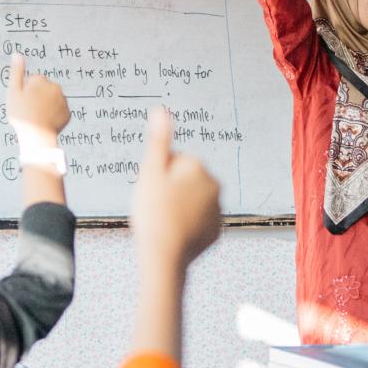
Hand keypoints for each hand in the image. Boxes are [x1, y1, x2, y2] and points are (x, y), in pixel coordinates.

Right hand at [6, 54, 68, 141]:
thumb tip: (17, 54)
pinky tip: (45, 121)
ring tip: (37, 116)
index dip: (26, 90)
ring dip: (46, 105)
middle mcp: (55, 87)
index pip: (33, 80)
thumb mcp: (13, 92)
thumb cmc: (22, 115)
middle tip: (30, 109)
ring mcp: (63, 100)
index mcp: (41, 80)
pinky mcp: (67, 113)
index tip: (23, 100)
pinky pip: (59, 110)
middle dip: (38, 95)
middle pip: (44, 88)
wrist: (37, 136)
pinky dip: (53, 114)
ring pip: (52, 99)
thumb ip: (16, 72)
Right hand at [130, 108, 221, 276]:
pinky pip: (198, 221)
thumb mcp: (150, 172)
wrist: (164, 256)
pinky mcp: (215, 231)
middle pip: (185, 181)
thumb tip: (161, 110)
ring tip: (164, 221)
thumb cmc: (153, 213)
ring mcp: (217, 210)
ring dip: (179, 207)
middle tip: (156, 207)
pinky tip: (175, 233)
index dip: (158, 175)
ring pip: (191, 201)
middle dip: (171, 189)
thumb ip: (158, 140)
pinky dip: (187, 225)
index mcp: (199, 168)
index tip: (153, 191)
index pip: (174, 162)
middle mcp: (215, 186)